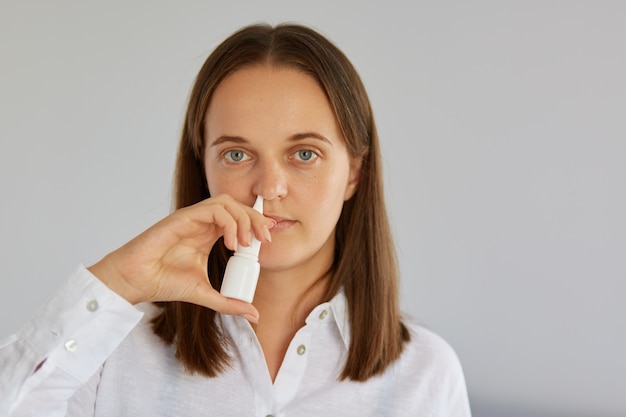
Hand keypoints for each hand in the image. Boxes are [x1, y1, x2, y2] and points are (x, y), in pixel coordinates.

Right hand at [87, 194, 271, 321]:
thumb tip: (254, 315)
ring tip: (246, 245)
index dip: (257, 225)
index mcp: (209, 235)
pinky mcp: (183, 217)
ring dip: (242, 220)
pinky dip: (228, 222)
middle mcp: (202, 223)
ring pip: (226, 203)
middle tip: (265, 240)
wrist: (137, 282)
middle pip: (237, 207)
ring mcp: (193, 218)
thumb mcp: (205, 294)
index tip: (268, 240)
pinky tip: (231, 243)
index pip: (239, 220)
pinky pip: (212, 208)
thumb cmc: (163, 282)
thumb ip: (229, 302)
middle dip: (255, 219)